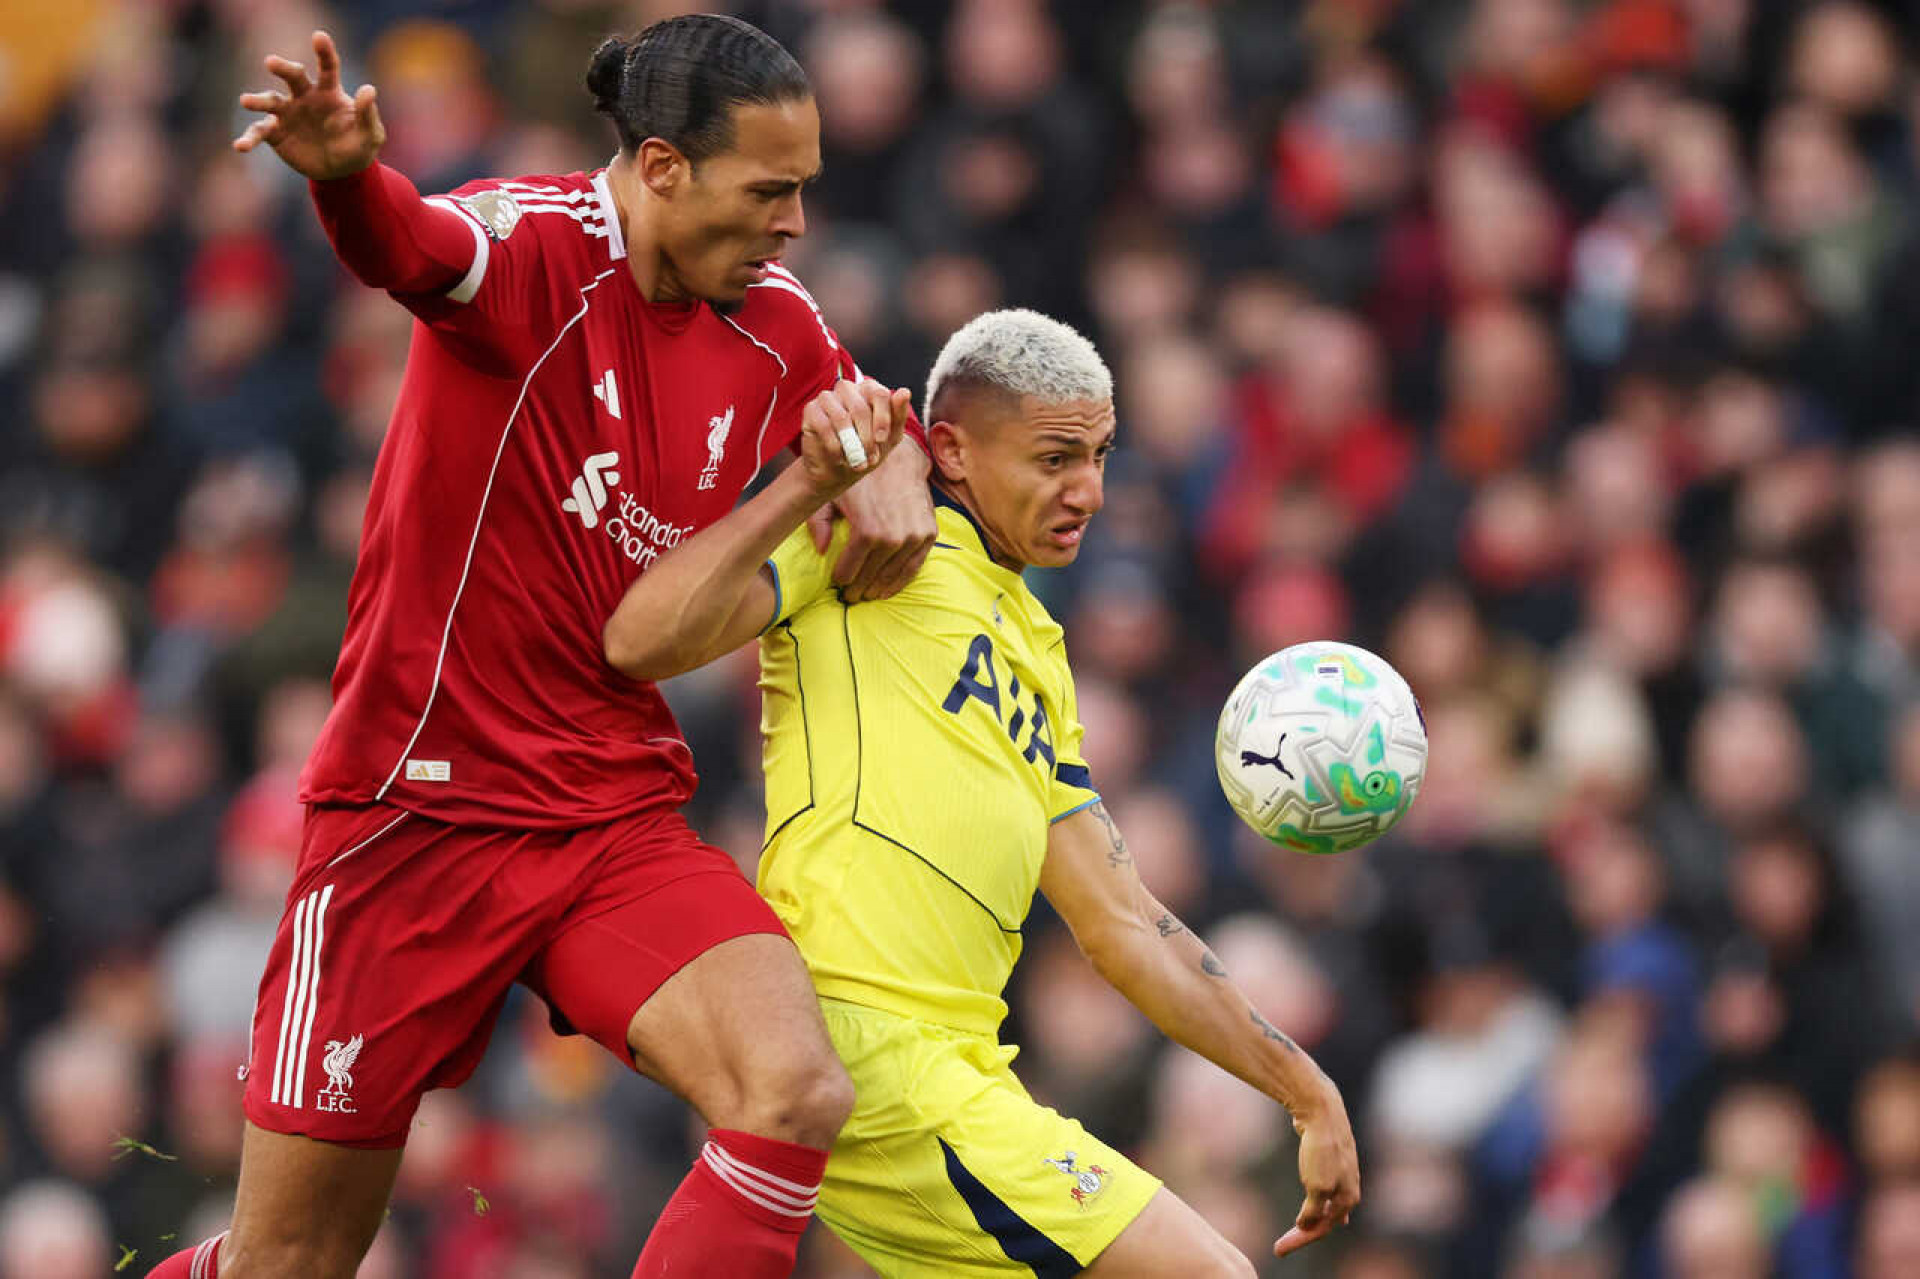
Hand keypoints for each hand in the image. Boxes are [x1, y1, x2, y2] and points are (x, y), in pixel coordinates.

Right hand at [233, 30, 384, 179]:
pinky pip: (259, 132)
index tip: (319, 37)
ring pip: (270, 102)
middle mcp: (304, 97)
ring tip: (246, 101)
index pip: (328, 68)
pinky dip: (249, 138)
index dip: (324, 52)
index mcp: (328, 92)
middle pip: (292, 77)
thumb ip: (367, 113)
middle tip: (271, 62)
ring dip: (258, 100)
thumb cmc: (358, 146)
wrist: (342, 171)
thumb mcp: (370, 135)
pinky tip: (240, 146)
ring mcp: (287, 114)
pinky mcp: (276, 133)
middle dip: (283, 68)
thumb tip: (369, 89)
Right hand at [795, 378, 908, 504]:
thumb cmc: (866, 451)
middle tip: (870, 459)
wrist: (837, 471)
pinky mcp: (810, 410)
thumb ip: (898, 415)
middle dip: (867, 438)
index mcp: (868, 390)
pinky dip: (835, 446)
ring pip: (841, 417)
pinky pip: (824, 426)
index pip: (879, 394)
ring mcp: (827, 398)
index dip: (882, 418)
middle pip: (860, 408)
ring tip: (857, 462)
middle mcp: (847, 389)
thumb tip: (905, 391)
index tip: (882, 440)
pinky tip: (839, 458)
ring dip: (852, 445)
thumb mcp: (889, 438)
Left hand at [810, 424, 933, 601]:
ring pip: (892, 575)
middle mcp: (892, 538)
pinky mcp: (928, 534)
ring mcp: (913, 538)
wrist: (898, 458)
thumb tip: (822, 550)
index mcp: (866, 530)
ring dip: (879, 589)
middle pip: (870, 576)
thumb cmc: (861, 476)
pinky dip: (901, 581)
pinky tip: (889, 589)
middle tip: (852, 596)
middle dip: (859, 588)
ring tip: (869, 595)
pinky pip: (914, 566)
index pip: (849, 570)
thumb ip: (819, 521)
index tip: (837, 583)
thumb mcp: (832, 494)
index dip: (841, 580)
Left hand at [1273, 1090, 1359, 1258]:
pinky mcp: (1332, 1160)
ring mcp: (1342, 1174)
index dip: (1300, 1241)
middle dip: (1303, 1234)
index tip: (1279, 1249)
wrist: (1322, 1111)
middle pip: (1325, 1219)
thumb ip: (1313, 1212)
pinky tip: (1320, 1204)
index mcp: (1349, 1198)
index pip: (1322, 1229)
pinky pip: (1325, 1188)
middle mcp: (1349, 1188)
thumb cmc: (1321, 1150)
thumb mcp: (1316, 1187)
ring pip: (1326, 1204)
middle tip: (1281, 1246)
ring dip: (1312, 1219)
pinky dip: (1318, 1201)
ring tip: (1301, 1232)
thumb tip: (1306, 1227)